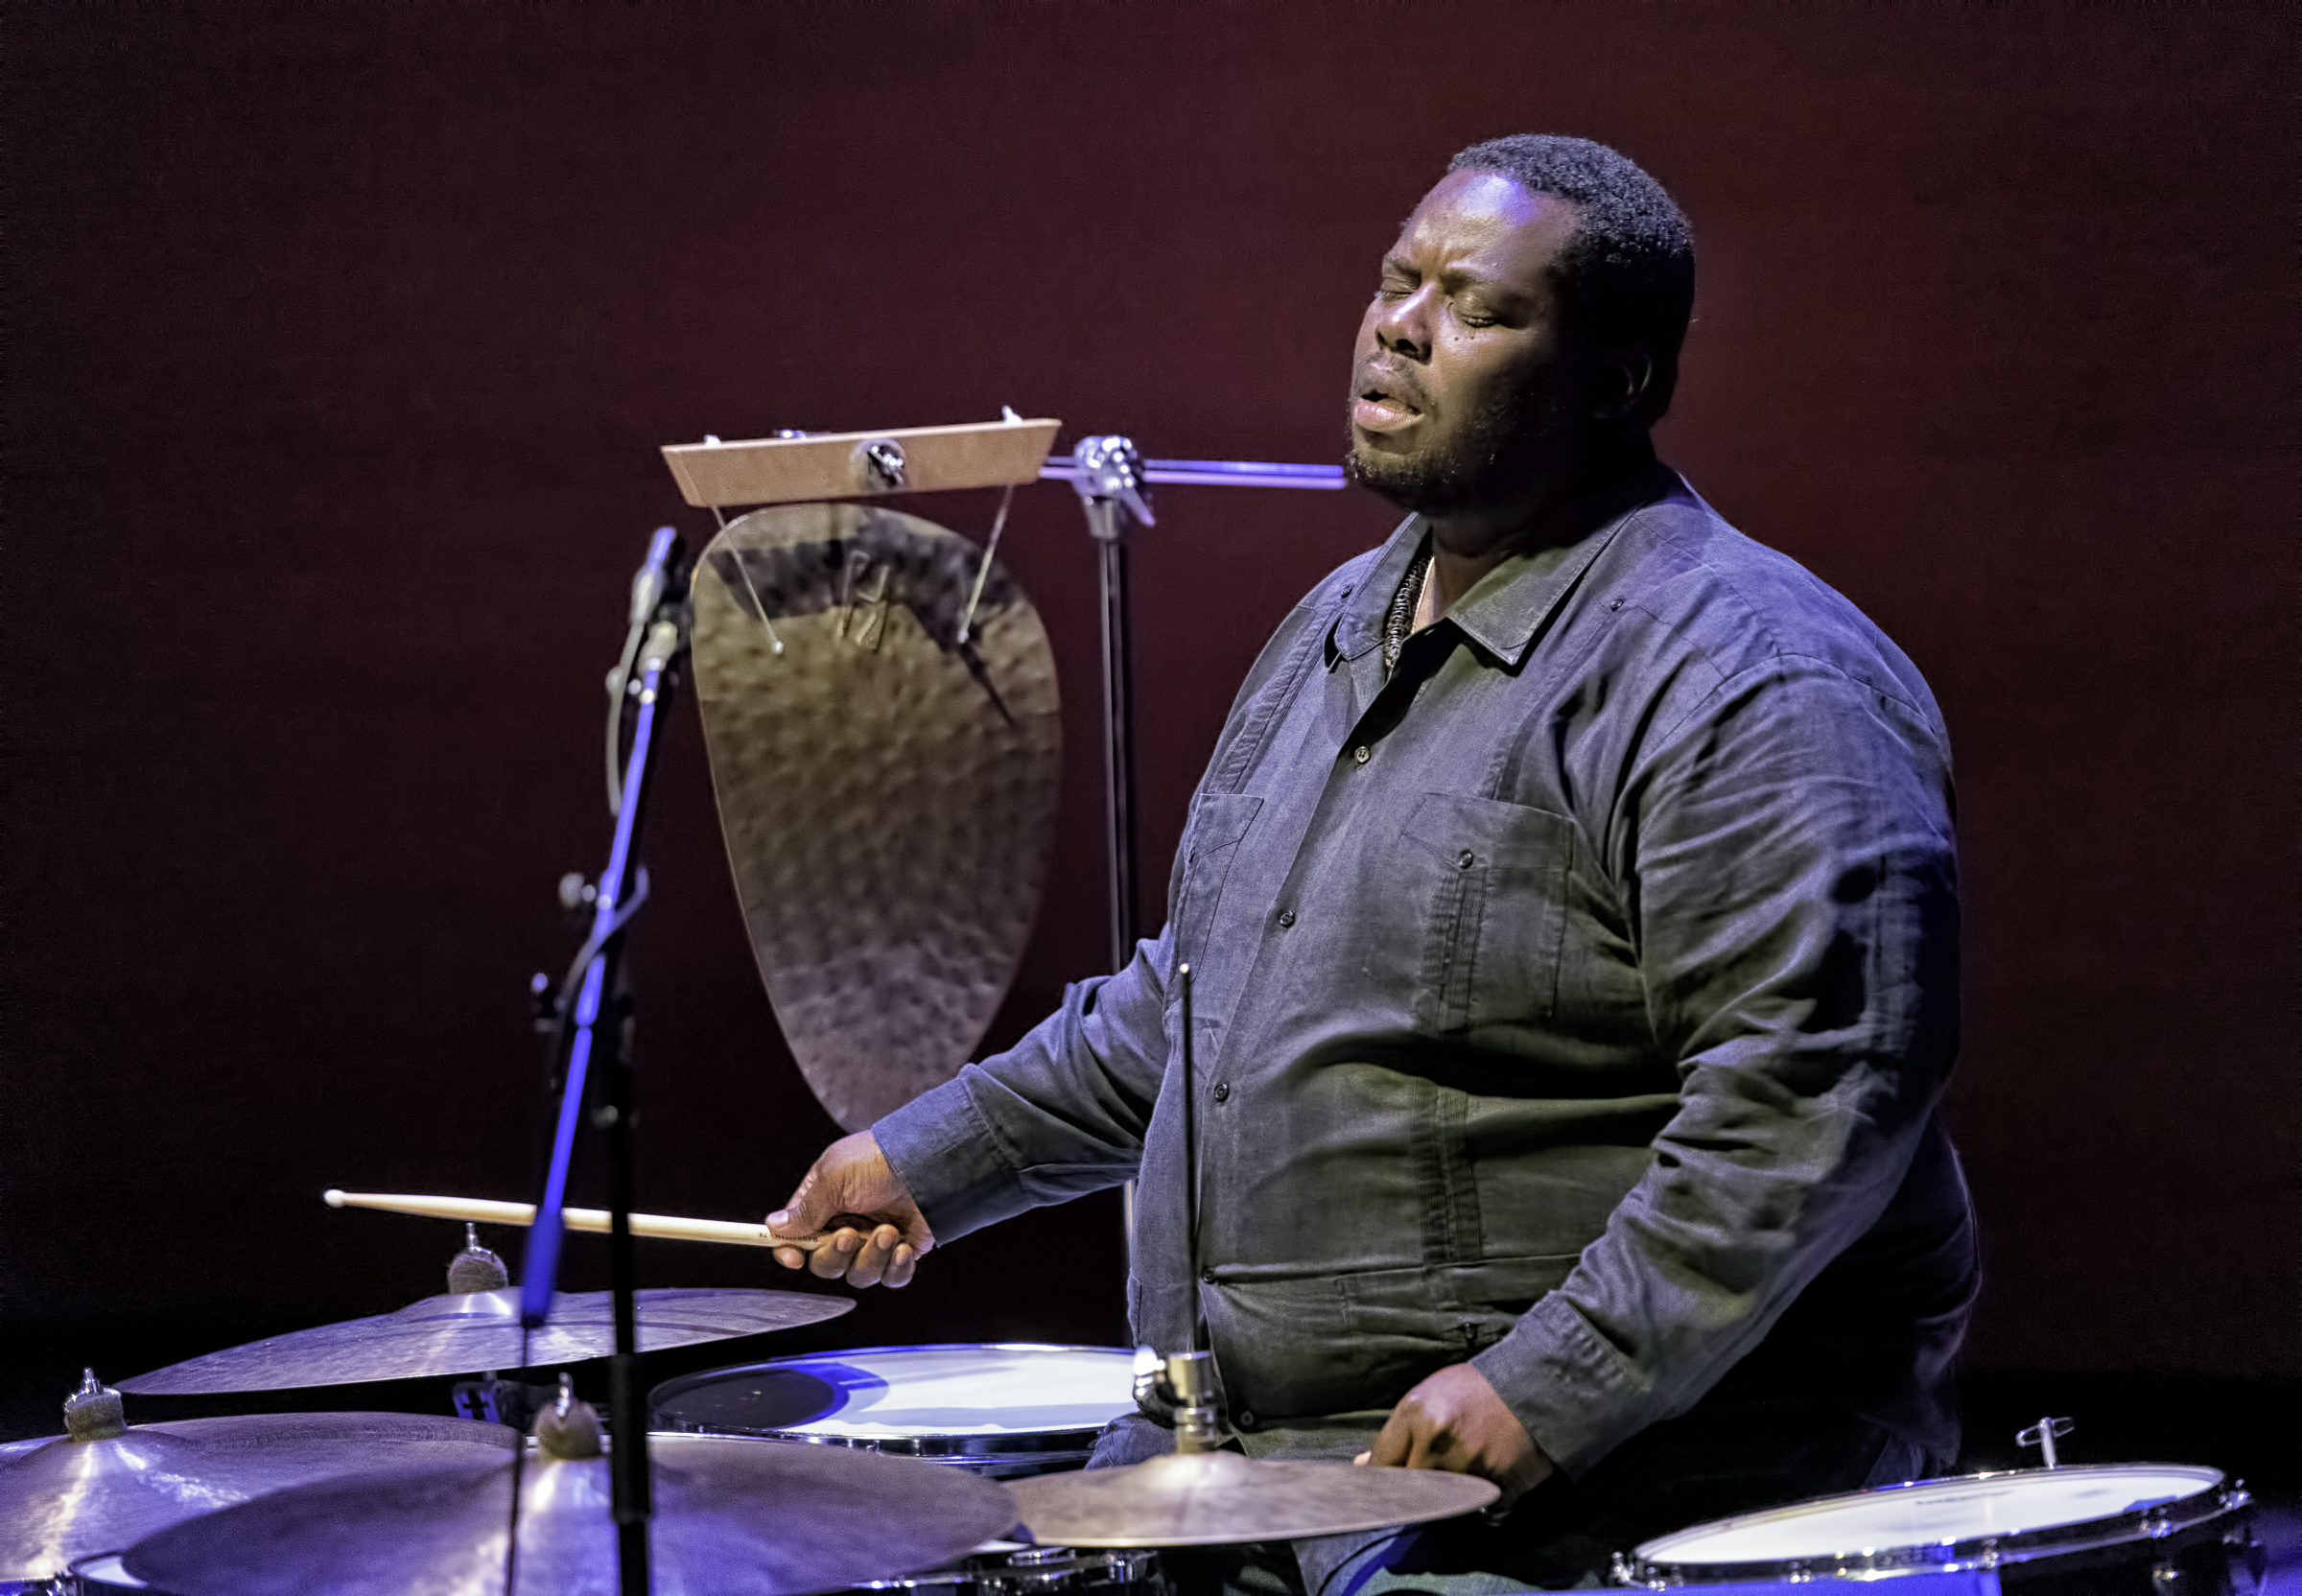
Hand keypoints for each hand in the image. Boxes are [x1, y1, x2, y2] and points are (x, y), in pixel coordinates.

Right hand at [766, 1130, 934, 1288]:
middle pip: (825, 1264)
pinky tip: (903, 1247)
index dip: (790, 1251)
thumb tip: (774, 1226)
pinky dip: (895, 1268)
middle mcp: (846, 1225)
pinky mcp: (902, 1251)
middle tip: (850, 1234)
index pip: (795, 1238)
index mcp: (824, 1204)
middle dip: (835, 1255)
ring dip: (871, 1257)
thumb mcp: (834, 1177)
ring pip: (858, 1275)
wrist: (930, 1162)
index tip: (793, 1257)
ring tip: (888, 1231)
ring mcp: (875, 1240)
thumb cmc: (879, 1160)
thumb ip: (805, 1209)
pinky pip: (891, 1278)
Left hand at [1354, 1363, 1554, 1508]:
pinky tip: (1483, 1474)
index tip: (1372, 1492)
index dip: (1374, 1483)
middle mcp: (1440, 1444)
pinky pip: (1471, 1512)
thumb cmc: (1477, 1389)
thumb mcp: (1428, 1396)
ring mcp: (1469, 1471)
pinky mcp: (1497, 1492)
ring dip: (1442, 1496)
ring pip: (1438, 1504)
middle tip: (1427, 1472)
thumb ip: (1395, 1433)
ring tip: (1462, 1464)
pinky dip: (1471, 1502)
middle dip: (1409, 1489)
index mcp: (1419, 1416)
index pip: (1382, 1467)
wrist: (1537, 1387)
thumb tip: (1364, 1466)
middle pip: (1406, 1490)